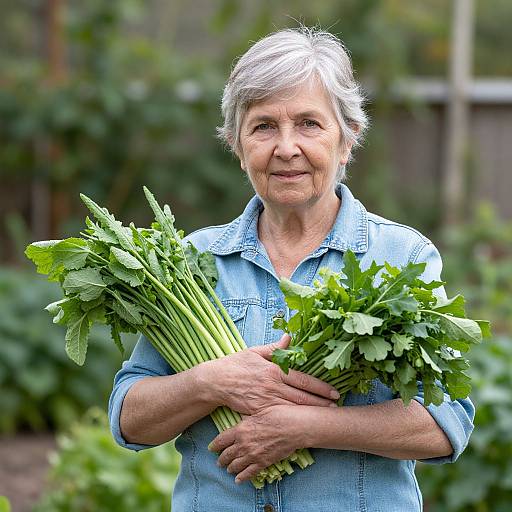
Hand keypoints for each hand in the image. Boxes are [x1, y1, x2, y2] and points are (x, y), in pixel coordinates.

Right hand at [200, 334, 339, 414]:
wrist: (216, 381)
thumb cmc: (236, 364)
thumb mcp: (255, 351)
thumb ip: (274, 348)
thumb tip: (289, 338)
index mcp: (274, 370)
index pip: (303, 380)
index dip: (320, 387)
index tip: (334, 391)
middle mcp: (272, 386)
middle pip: (302, 397)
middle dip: (321, 403)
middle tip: (336, 407)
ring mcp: (266, 400)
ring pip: (293, 408)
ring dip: (310, 413)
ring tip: (325, 416)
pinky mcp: (258, 411)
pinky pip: (279, 416)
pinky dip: (292, 420)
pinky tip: (302, 423)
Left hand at [209, 404, 309, 482]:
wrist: (294, 427)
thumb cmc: (278, 414)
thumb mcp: (258, 411)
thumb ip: (247, 418)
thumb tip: (241, 417)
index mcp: (240, 429)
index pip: (221, 440)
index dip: (214, 446)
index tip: (211, 448)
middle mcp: (243, 444)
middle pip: (226, 455)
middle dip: (221, 459)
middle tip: (219, 461)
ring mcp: (252, 455)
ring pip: (235, 465)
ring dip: (230, 468)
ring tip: (228, 469)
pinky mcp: (263, 463)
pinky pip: (248, 473)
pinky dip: (242, 477)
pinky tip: (238, 480)